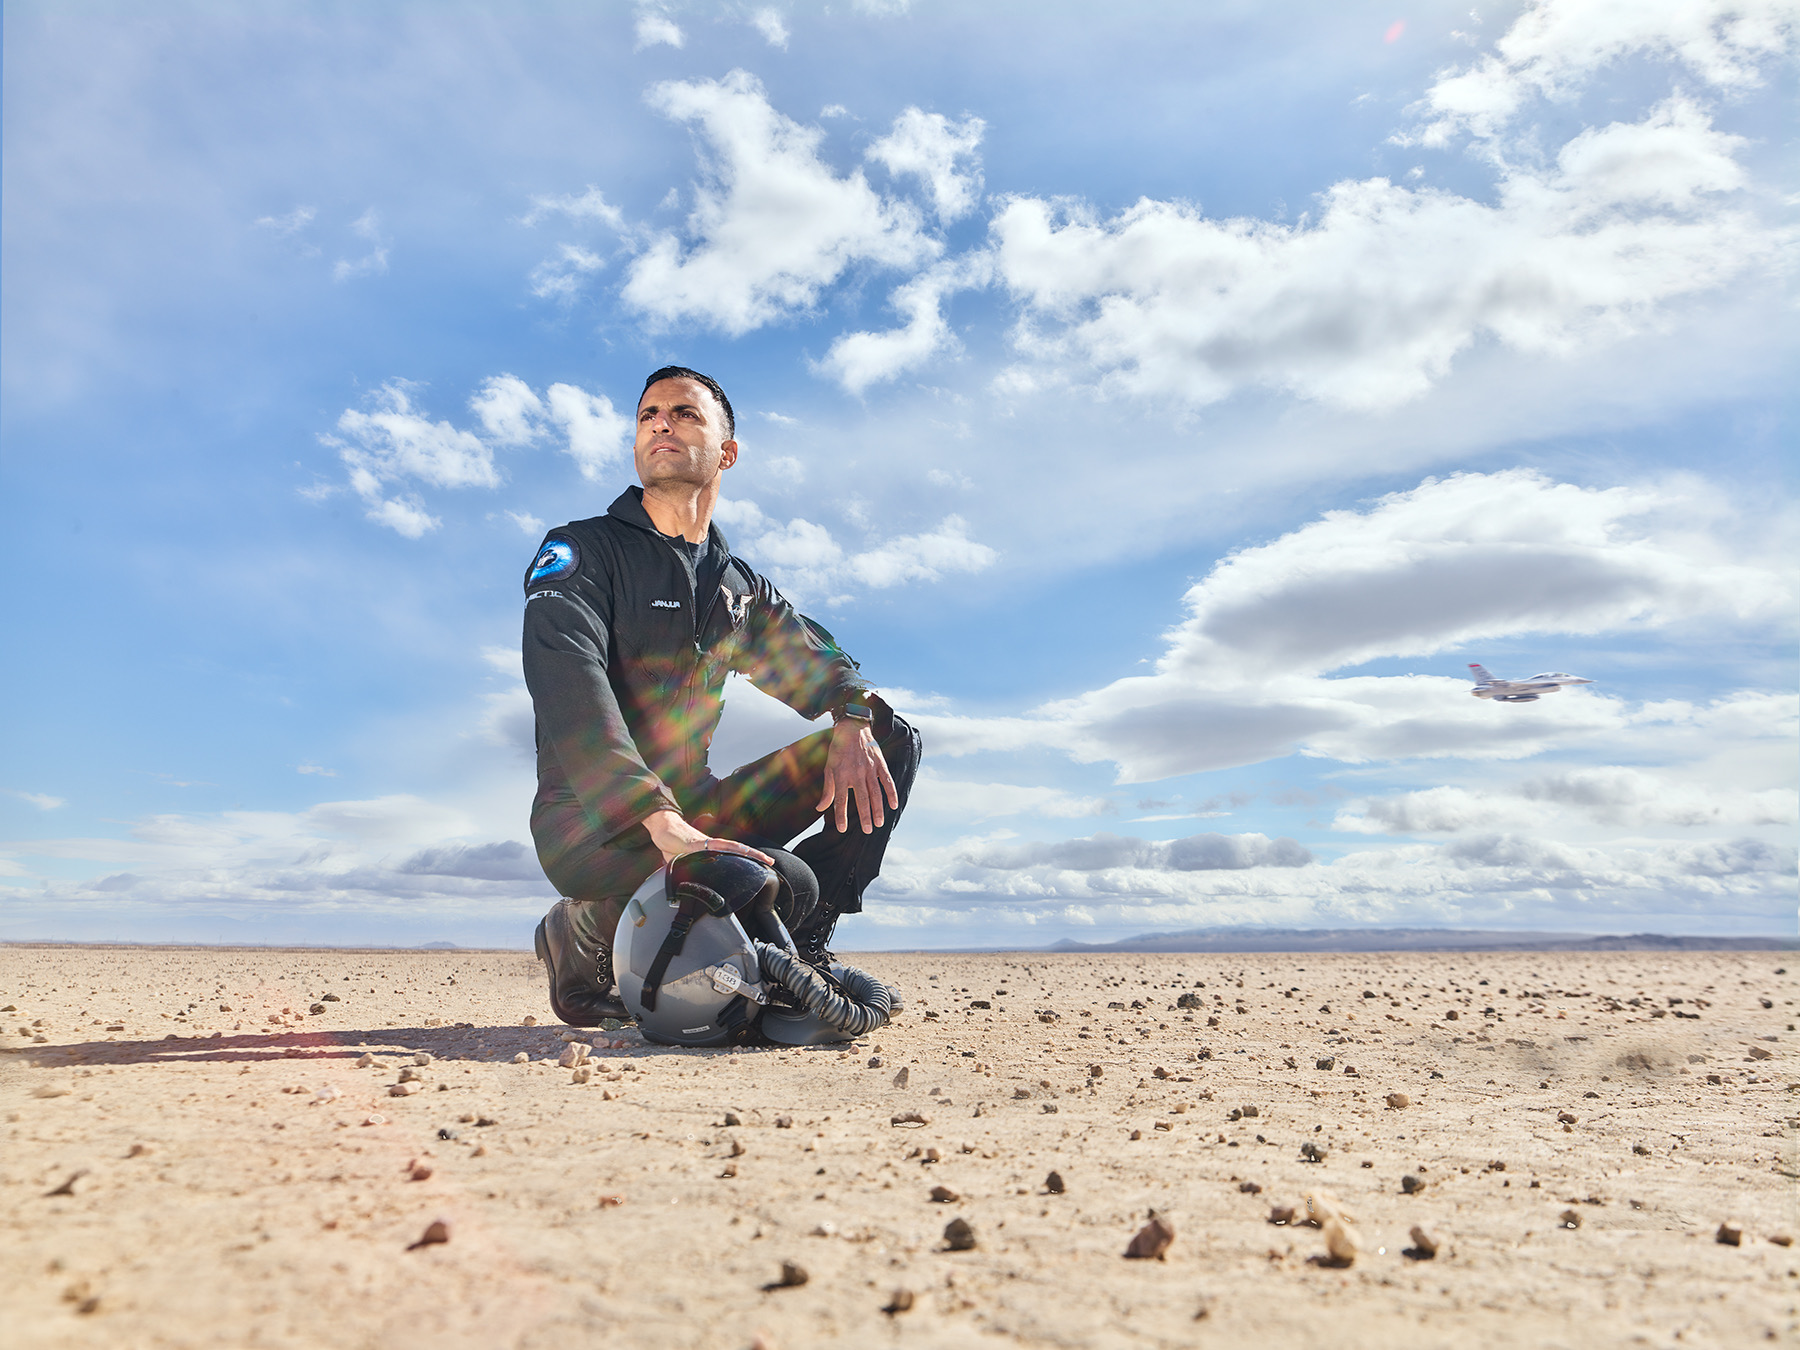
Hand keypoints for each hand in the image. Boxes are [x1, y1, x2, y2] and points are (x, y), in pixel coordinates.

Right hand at [642, 809, 773, 867]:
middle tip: (771, 862)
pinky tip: (740, 849)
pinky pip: (716, 845)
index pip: (733, 855)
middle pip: (738, 850)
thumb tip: (687, 886)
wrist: (662, 828)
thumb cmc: (673, 843)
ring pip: (732, 847)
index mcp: (711, 851)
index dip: (747, 859)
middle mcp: (712, 845)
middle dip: (755, 856)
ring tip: (762, 857)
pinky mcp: (698, 842)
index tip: (761, 865)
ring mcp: (707, 843)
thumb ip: (688, 872)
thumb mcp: (682, 863)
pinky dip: (729, 847)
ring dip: (748, 852)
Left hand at [815, 717, 899, 833]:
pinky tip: (894, 805)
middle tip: (868, 830)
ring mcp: (870, 769)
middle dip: (865, 816)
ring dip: (878, 809)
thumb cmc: (838, 750)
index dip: (841, 815)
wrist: (853, 728)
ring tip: (879, 823)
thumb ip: (827, 789)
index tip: (842, 829)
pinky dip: (891, 793)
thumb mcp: (828, 768)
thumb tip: (820, 808)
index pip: (840, 799)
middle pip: (862, 799)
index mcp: (841, 775)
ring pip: (875, 793)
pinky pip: (887, 781)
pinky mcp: (880, 764)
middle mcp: (856, 773)